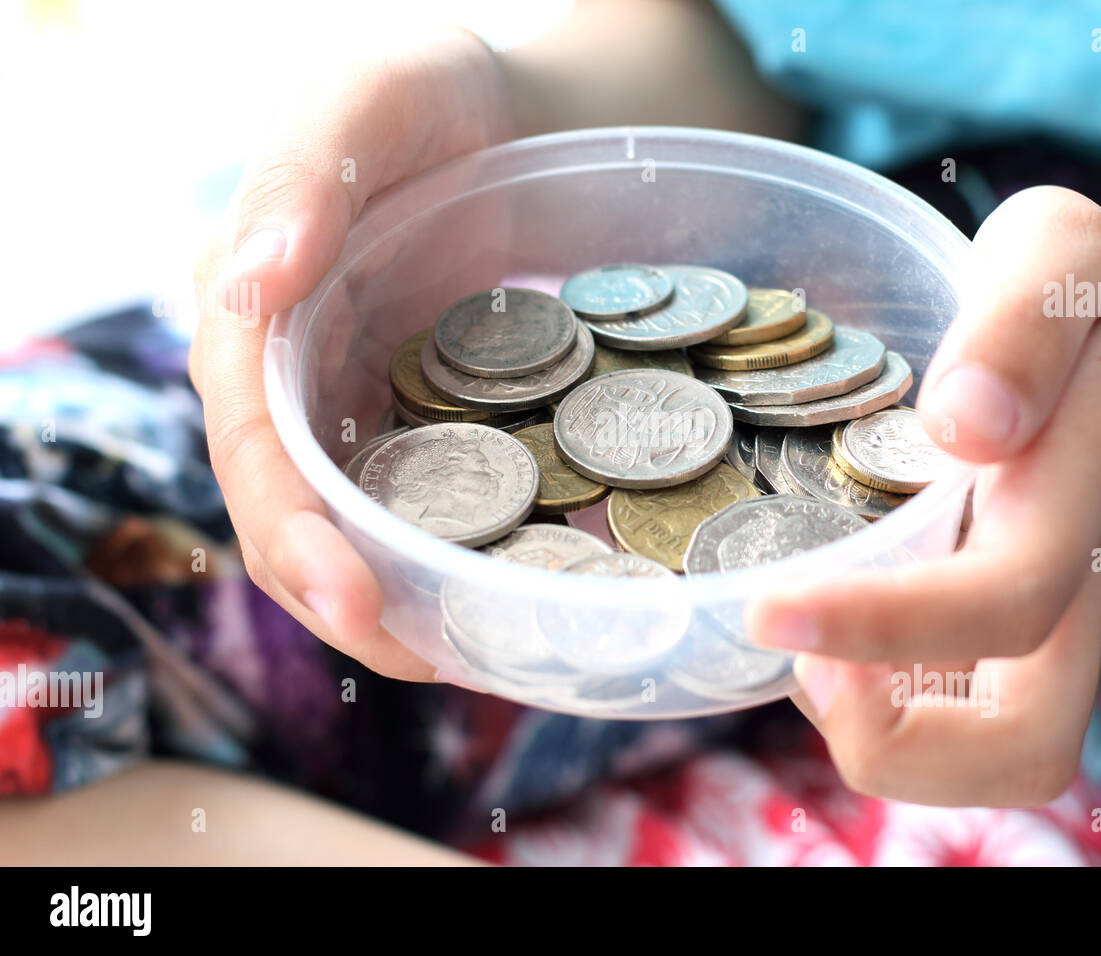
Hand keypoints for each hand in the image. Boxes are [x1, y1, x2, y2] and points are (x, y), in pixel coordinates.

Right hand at [191, 28, 508, 679]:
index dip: (291, 528)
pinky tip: (501, 596)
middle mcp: (285, 376)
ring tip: (472, 658)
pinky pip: (415, 500)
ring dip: (397, 604)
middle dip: (346, 598)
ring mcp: (347, 405)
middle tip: (431, 661)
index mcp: (250, 311)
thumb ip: (307, 176)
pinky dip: (446, 555)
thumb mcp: (367, 98)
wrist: (499, 114)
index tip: (351, 597)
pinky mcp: (411, 417)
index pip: (249, 441)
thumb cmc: (424, 92)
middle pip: (290, 512)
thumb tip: (253, 278)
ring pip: (349, 526)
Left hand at [748, 185, 1100, 805]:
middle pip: (1024, 747)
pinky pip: (955, 715)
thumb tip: (963, 422)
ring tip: (804, 646)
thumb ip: (1021, 324)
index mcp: (1083, 491)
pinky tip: (826, 628)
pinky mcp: (1013, 630)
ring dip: (878, 738)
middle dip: (893, 745)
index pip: (1003, 602)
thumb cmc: (1094, 293)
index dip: (883, 628)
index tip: (767, 610)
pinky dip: (877, 705)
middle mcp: (1076, 583)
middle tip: (799, 662)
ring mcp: (1051, 620)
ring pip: (994, 756)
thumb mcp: (1060, 255)